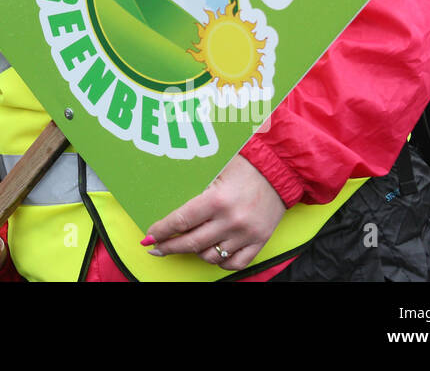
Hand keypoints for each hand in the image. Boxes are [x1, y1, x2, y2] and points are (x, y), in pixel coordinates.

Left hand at [143, 155, 284, 270]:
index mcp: (217, 200)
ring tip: (186, 244)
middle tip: (155, 247)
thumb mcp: (215, 169)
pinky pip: (235, 264)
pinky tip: (211, 253)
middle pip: (191, 243)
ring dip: (194, 252)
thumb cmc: (243, 165)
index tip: (149, 236)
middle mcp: (231, 221)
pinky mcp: (259, 242)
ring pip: (211, 256)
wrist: (279, 171)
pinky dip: (220, 262)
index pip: (181, 221)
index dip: (162, 231)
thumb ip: (194, 185)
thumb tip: (165, 200)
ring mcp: (246, 234)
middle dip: (169, 247)